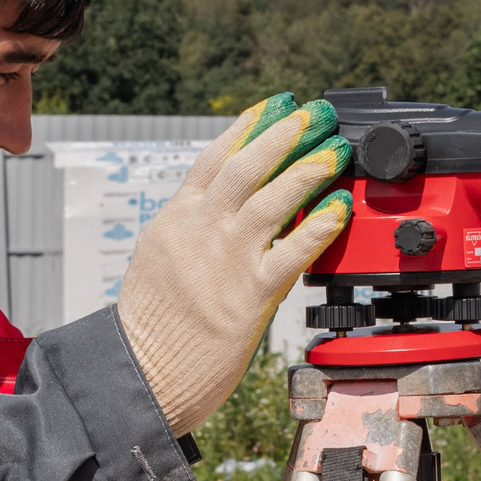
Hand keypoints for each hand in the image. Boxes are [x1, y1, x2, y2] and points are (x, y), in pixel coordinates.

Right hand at [116, 94, 353, 434]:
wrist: (142, 375)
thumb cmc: (152, 329)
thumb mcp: (160, 262)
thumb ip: (191, 232)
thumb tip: (219, 211)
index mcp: (175, 221)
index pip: (212, 160)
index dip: (247, 128)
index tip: (274, 105)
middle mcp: (200, 231)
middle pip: (245, 167)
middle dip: (284, 134)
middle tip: (316, 113)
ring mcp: (225, 260)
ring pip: (271, 199)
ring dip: (308, 169)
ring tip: (335, 150)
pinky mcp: (249, 294)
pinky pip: (292, 251)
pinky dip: (318, 225)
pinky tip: (339, 207)